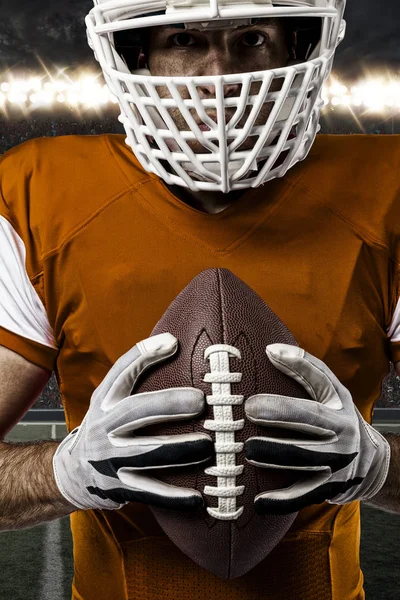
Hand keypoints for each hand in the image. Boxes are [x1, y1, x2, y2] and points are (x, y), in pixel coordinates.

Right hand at [53, 332, 212, 510]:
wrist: (72, 472)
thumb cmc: (104, 426)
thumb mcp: (110, 397)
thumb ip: (136, 369)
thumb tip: (172, 340)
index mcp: (105, 402)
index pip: (121, 373)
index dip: (144, 356)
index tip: (173, 344)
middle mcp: (104, 428)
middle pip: (135, 411)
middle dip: (168, 405)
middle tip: (201, 401)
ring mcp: (110, 459)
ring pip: (148, 453)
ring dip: (180, 450)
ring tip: (209, 446)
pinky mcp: (120, 487)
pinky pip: (150, 492)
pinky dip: (174, 496)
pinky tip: (199, 497)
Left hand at [244, 344, 390, 514]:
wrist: (371, 461)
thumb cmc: (341, 416)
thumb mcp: (333, 390)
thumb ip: (305, 368)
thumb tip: (270, 349)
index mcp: (339, 416)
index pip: (310, 412)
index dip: (281, 409)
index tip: (250, 404)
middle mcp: (341, 444)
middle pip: (305, 441)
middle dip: (273, 436)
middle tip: (243, 430)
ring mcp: (335, 470)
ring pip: (302, 469)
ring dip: (273, 463)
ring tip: (246, 456)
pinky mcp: (328, 492)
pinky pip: (303, 498)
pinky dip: (281, 502)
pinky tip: (258, 502)